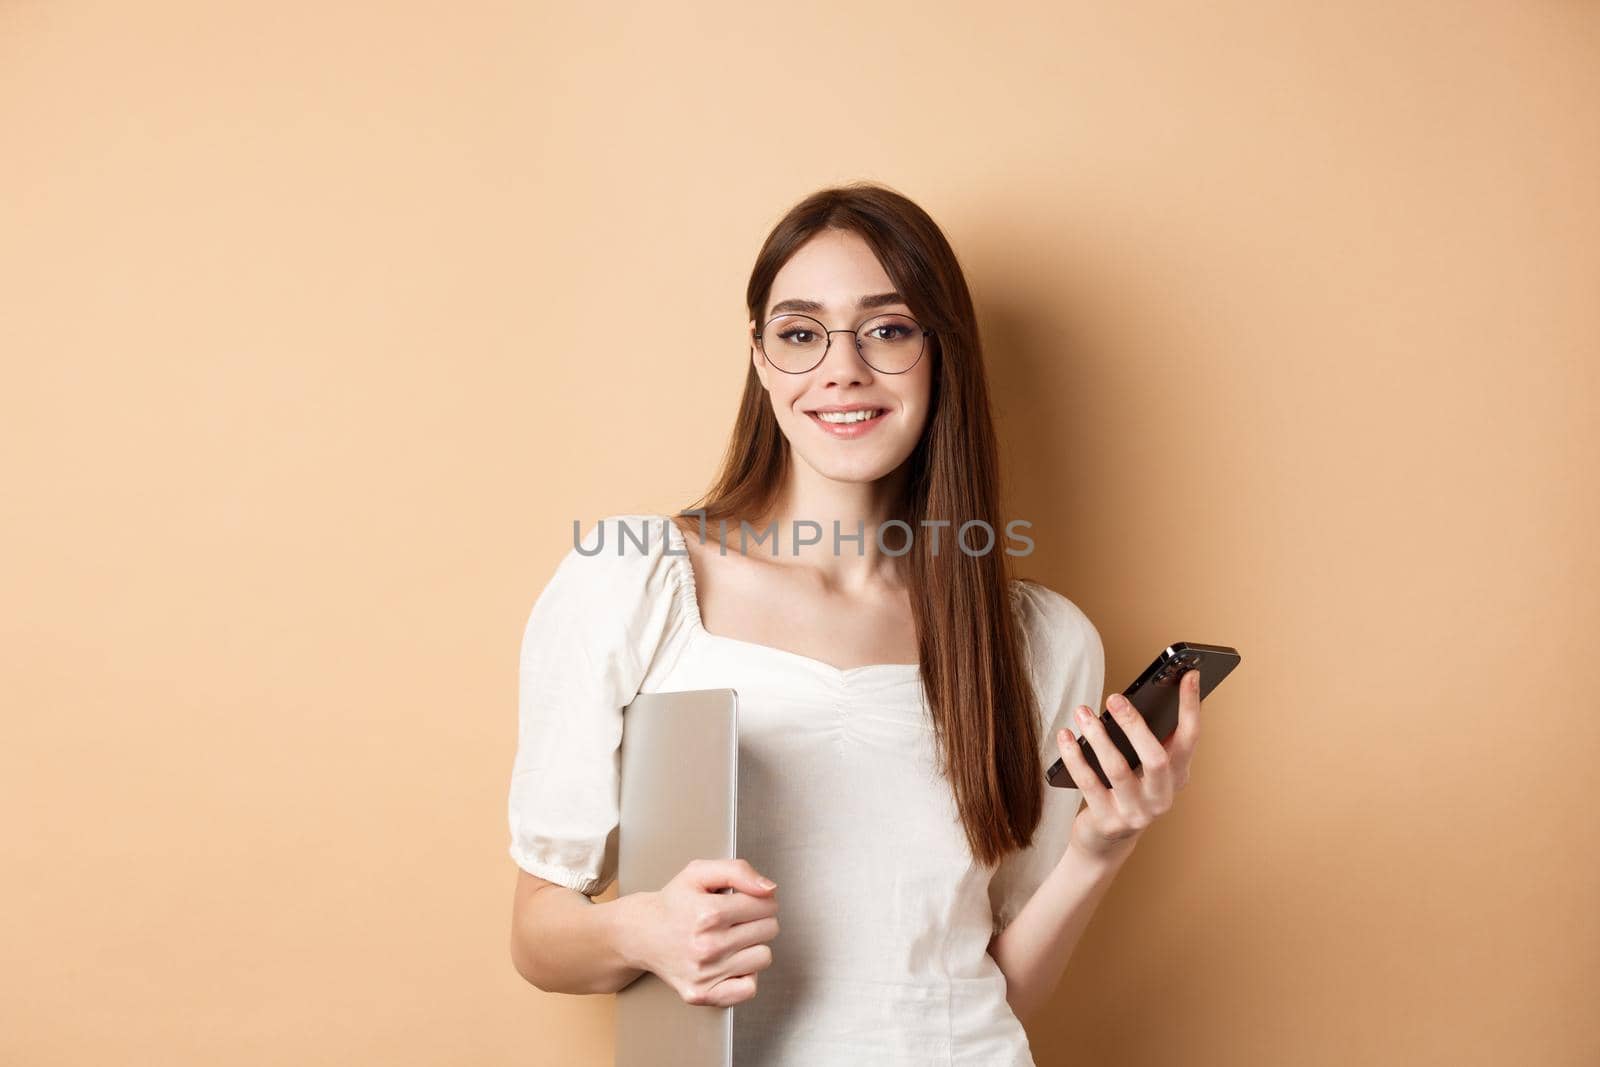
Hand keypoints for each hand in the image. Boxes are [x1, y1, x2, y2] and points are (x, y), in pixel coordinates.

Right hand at [622, 858, 779, 1006]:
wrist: (643, 933)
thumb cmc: (674, 903)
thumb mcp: (700, 873)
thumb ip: (738, 871)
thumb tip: (769, 889)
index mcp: (708, 913)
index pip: (766, 904)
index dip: (760, 899)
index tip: (747, 901)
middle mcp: (707, 946)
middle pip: (769, 929)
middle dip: (758, 920)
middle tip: (736, 919)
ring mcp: (705, 973)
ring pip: (763, 957)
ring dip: (752, 946)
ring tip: (731, 939)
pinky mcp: (702, 994)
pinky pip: (748, 988)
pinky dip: (745, 975)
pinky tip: (730, 962)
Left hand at [1055, 668, 1202, 859]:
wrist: (1105, 842)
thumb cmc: (1124, 790)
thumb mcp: (1142, 768)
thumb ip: (1145, 739)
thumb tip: (1133, 697)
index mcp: (1177, 777)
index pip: (1190, 739)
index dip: (1191, 707)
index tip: (1189, 674)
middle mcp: (1162, 798)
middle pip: (1156, 758)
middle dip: (1135, 725)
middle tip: (1114, 697)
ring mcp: (1136, 813)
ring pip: (1118, 769)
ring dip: (1098, 736)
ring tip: (1082, 712)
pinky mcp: (1108, 822)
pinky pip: (1089, 783)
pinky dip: (1075, 756)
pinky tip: (1064, 736)